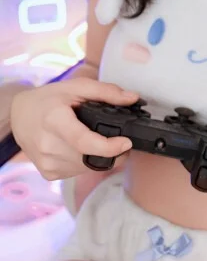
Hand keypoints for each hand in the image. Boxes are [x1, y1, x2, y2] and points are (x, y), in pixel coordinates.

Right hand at [10, 79, 138, 180]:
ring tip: (98, 140)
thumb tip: (133, 98)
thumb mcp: (76, 87)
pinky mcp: (49, 174)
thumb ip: (106, 92)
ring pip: (87, 168)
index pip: (84, 142)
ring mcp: (48, 162)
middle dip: (112, 151)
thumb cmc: (48, 100)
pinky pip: (78, 172)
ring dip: (100, 157)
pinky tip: (82, 148)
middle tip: (120, 139)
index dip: (109, 146)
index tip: (126, 142)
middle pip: (90, 157)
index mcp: (55, 120)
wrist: (19, 116)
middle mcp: (49, 145)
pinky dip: (87, 162)